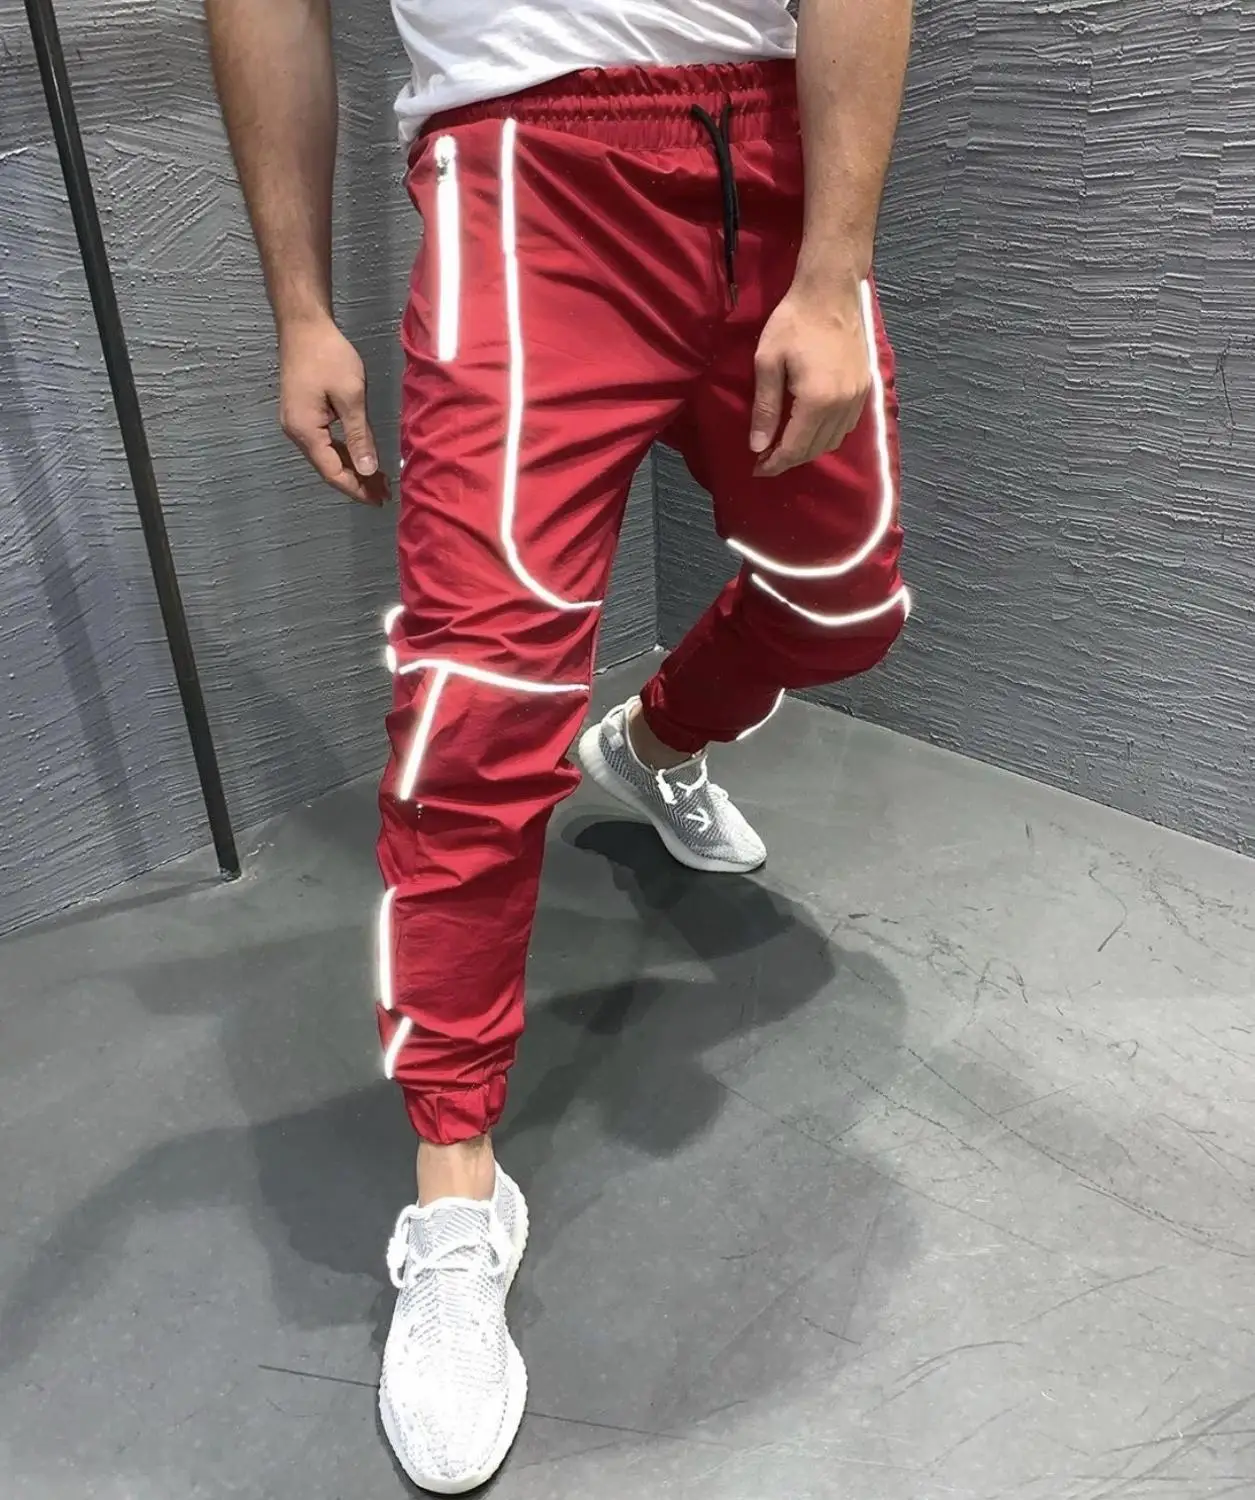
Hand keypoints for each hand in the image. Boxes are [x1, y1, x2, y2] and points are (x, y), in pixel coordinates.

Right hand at [278, 317, 389, 504]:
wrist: (303, 326)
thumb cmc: (328, 356)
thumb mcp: (350, 396)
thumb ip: (359, 435)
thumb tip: (368, 470)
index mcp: (305, 431)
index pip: (333, 472)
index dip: (357, 488)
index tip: (379, 499)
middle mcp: (296, 433)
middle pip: (328, 468)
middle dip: (357, 482)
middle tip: (384, 493)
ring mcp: (297, 423)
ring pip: (327, 456)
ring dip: (352, 468)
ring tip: (378, 480)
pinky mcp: (303, 414)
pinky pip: (324, 442)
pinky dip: (344, 452)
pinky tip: (361, 456)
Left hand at [749, 279, 869, 478]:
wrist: (831, 291)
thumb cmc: (793, 322)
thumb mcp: (768, 362)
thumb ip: (765, 408)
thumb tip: (758, 446)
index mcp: (818, 401)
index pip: (795, 448)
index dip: (775, 463)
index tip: (758, 470)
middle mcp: (843, 405)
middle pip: (815, 449)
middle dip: (790, 460)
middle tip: (766, 460)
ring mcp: (858, 397)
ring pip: (834, 441)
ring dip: (809, 450)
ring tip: (786, 447)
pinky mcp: (865, 388)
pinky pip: (846, 426)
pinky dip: (827, 436)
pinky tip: (810, 430)